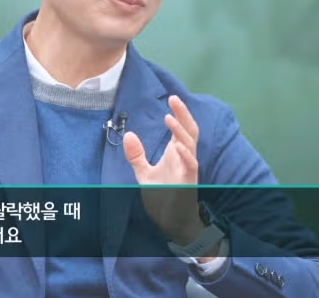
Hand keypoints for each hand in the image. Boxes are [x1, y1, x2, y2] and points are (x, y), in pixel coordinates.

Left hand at [124, 95, 206, 247]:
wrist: (170, 219)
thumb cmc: (162, 194)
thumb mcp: (143, 172)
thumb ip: (136, 155)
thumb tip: (128, 134)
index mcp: (176, 152)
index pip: (181, 128)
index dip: (179, 113)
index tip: (171, 98)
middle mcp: (185, 157)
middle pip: (190, 130)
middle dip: (184, 115)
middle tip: (174, 99)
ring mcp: (188, 169)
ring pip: (190, 145)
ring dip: (181, 132)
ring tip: (170, 119)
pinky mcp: (188, 182)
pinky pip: (191, 166)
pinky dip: (186, 156)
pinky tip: (177, 147)